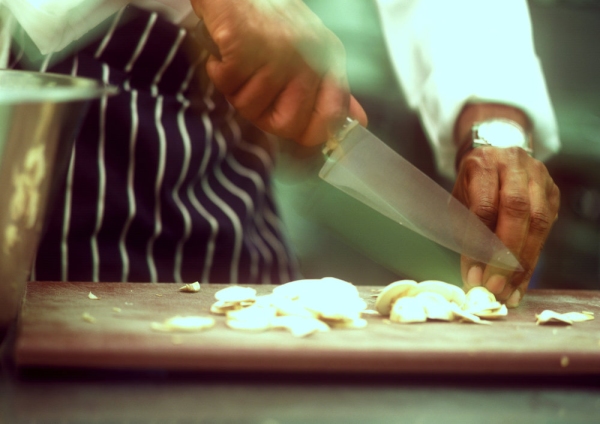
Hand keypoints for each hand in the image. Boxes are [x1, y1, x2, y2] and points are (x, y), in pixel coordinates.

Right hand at [190, 0, 366, 145]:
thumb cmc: (269, 19)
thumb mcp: (311, 52)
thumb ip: (333, 92)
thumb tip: (357, 123)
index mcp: (330, 60)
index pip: (331, 119)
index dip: (308, 134)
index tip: (287, 123)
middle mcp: (310, 57)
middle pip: (287, 125)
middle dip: (263, 116)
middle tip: (253, 91)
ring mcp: (279, 52)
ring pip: (251, 108)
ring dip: (236, 91)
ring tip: (239, 64)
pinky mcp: (246, 46)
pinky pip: (228, 85)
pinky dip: (218, 73)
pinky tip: (224, 55)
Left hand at [453, 146, 559, 306]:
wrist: (496, 152)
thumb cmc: (472, 183)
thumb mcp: (459, 200)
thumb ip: (465, 231)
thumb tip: (473, 276)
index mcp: (484, 165)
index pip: (484, 208)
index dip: (480, 245)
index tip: (473, 275)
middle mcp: (514, 166)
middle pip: (516, 212)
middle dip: (506, 255)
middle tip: (495, 286)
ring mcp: (538, 178)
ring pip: (537, 222)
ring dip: (523, 262)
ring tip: (509, 290)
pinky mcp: (553, 193)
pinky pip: (546, 229)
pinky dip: (533, 258)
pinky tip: (521, 279)